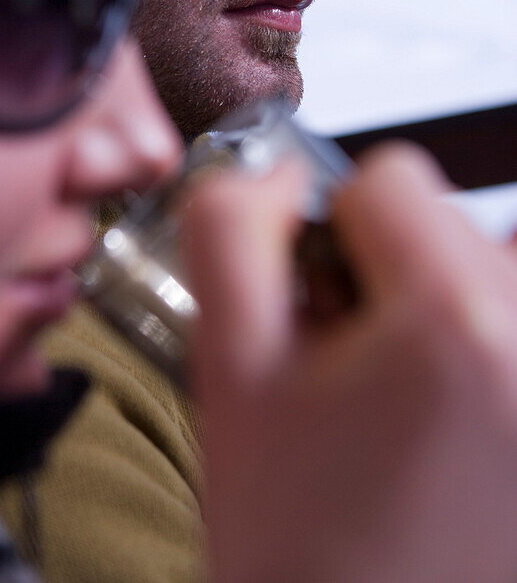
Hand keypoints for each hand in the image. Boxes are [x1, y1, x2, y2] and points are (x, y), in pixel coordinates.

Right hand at [183, 145, 516, 582]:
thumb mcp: (228, 371)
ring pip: (490, 269)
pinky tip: (449, 426)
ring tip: (403, 410)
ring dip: (441, 311)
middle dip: (388, 276)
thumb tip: (277, 173)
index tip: (319, 311)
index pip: (392, 177)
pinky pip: (510, 320)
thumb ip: (229, 230)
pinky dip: (483, 344)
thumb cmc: (302, 551)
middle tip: (353, 379)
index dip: (330, 236)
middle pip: (449, 222)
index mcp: (456, 317)